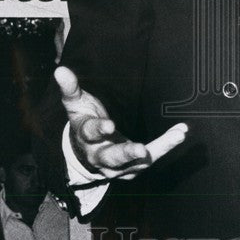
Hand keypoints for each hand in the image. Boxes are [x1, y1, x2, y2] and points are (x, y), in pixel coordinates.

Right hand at [55, 66, 186, 178]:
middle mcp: (99, 155)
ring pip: (135, 163)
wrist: (84, 152)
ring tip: (176, 136)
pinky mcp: (130, 169)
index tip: (109, 125)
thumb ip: (71, 88)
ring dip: (158, 149)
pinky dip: (165, 148)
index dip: (99, 130)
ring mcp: (115, 166)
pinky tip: (179, 135)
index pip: (90, 133)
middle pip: (111, 158)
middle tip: (141, 150)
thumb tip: (60, 70)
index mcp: (85, 136)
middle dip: (126, 154)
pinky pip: (149, 161)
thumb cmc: (83, 121)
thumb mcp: (75, 104)